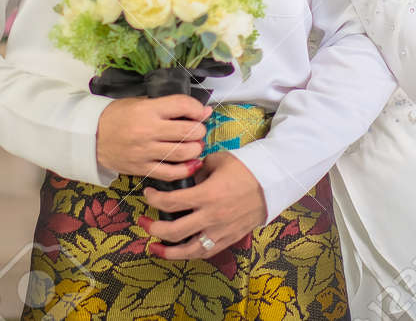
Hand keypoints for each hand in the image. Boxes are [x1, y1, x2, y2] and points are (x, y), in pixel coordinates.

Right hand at [95, 95, 211, 179]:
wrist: (91, 136)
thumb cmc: (118, 116)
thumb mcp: (140, 102)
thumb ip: (169, 106)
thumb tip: (202, 110)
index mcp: (148, 109)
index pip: (183, 105)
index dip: (198, 108)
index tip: (201, 112)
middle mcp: (148, 130)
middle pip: (188, 131)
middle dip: (200, 130)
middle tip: (198, 130)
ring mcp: (145, 151)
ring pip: (183, 153)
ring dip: (196, 149)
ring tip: (194, 145)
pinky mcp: (142, 168)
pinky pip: (171, 173)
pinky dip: (186, 169)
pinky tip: (191, 163)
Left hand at [138, 151, 266, 259]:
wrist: (272, 182)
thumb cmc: (245, 168)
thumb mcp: (217, 161)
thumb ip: (196, 169)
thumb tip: (181, 175)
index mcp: (207, 194)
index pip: (171, 202)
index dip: (154, 199)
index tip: (148, 194)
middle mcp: (212, 216)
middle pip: (174, 231)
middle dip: (153, 227)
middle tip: (143, 221)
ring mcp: (220, 231)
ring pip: (188, 250)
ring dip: (167, 251)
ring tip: (154, 246)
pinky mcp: (229, 239)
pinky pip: (205, 252)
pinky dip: (189, 254)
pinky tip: (178, 251)